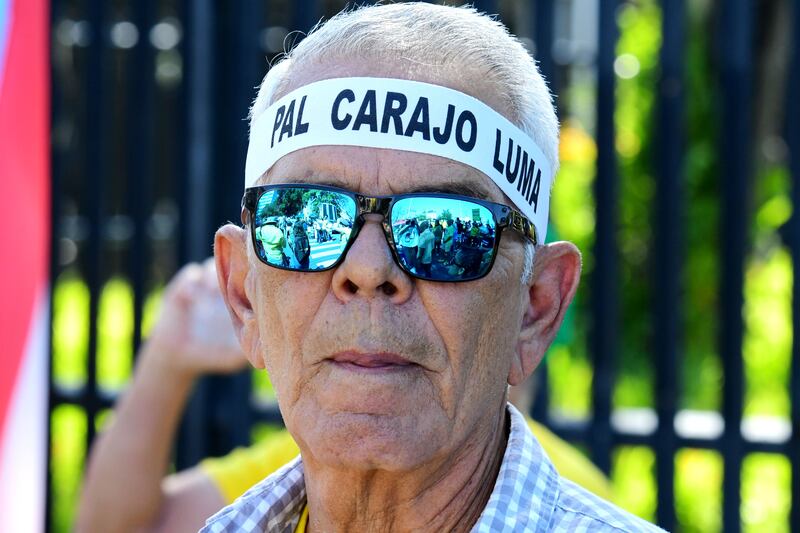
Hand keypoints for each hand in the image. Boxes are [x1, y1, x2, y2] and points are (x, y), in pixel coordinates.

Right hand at [144, 258, 248, 377]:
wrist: (178, 357)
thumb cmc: (211, 356)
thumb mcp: (232, 357)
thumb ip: (246, 350)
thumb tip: (265, 346)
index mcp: (236, 301)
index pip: (248, 280)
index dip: (251, 280)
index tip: (253, 288)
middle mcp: (220, 290)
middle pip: (232, 265)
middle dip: (234, 268)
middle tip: (237, 281)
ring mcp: (201, 287)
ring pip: (212, 265)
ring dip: (214, 274)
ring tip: (214, 291)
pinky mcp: (182, 288)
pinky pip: (191, 274)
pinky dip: (194, 283)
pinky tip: (195, 299)